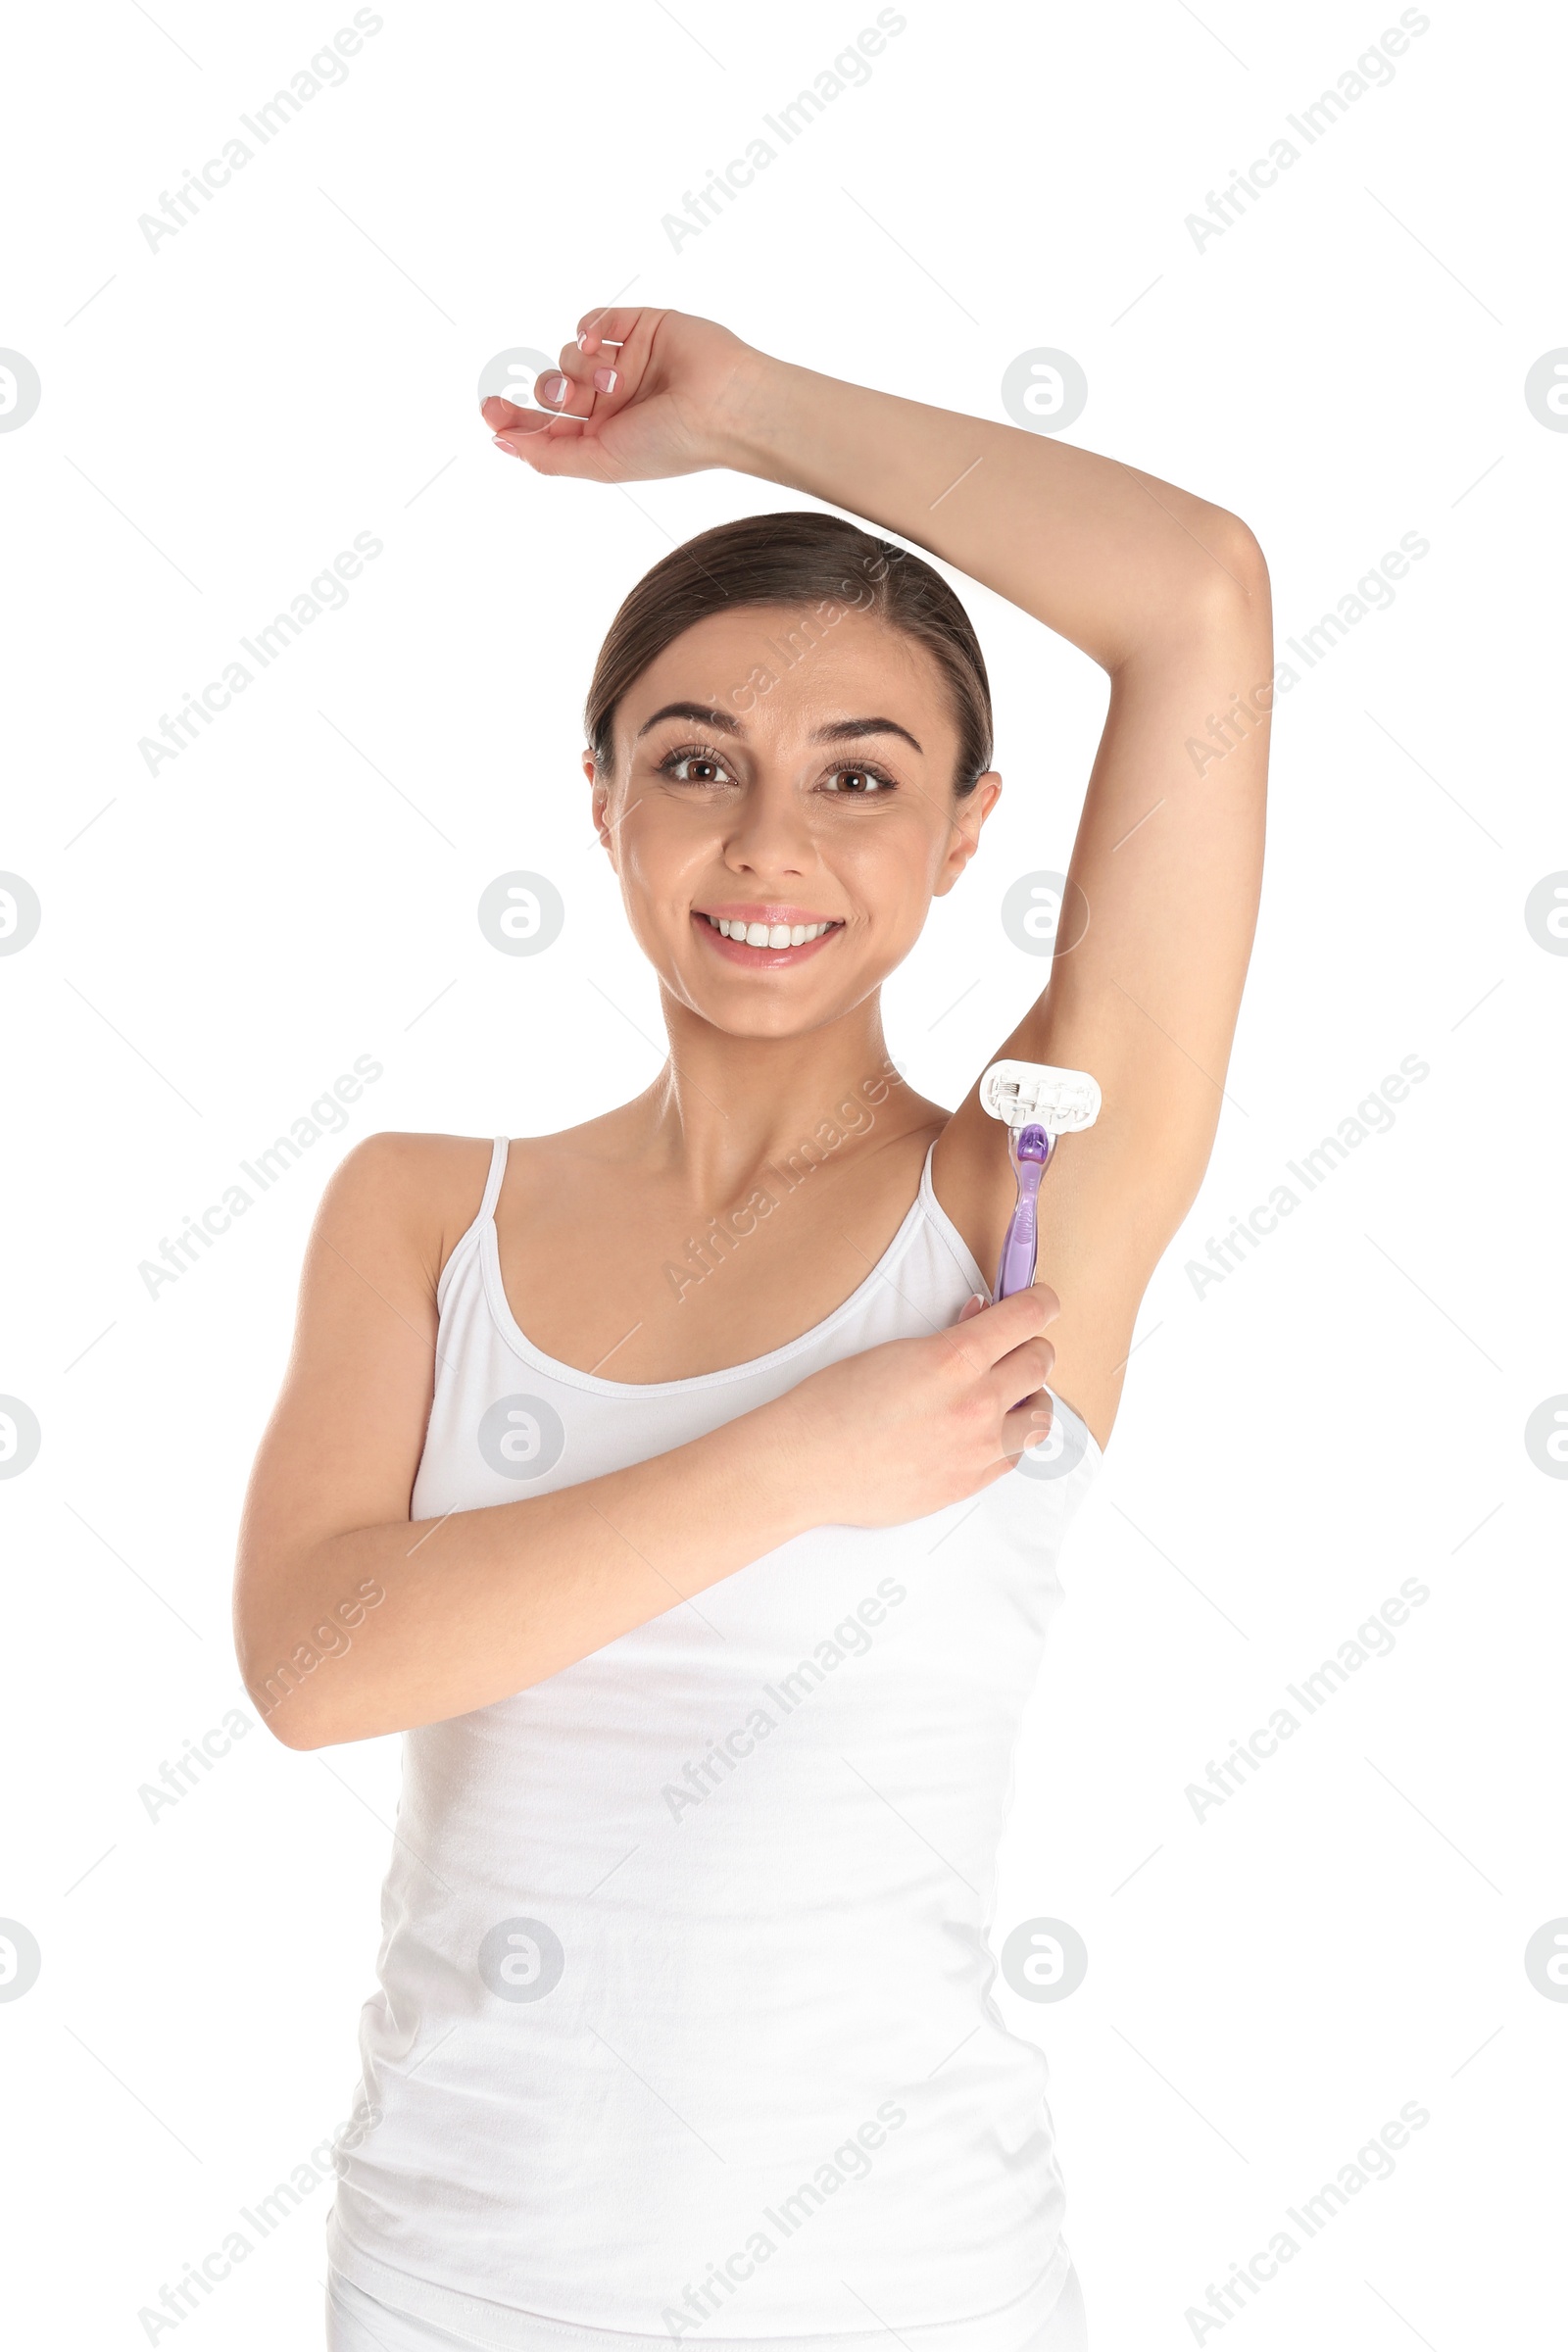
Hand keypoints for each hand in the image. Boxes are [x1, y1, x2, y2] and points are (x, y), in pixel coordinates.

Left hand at [482, 307, 765, 484]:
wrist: (724, 405)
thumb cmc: (670, 443)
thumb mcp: (600, 462)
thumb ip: (548, 456)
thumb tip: (500, 443)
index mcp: (603, 436)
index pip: (545, 424)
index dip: (513, 416)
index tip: (488, 409)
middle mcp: (612, 400)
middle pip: (553, 387)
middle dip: (554, 391)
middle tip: (571, 397)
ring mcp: (625, 361)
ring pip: (570, 353)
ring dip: (581, 367)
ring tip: (614, 380)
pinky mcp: (640, 326)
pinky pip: (594, 319)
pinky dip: (589, 327)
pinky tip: (598, 342)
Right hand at [776, 1285, 1062, 1529]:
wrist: (807, 1465)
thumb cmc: (833, 1404)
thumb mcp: (891, 1351)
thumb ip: (947, 1337)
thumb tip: (980, 1318)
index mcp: (954, 1361)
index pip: (1025, 1319)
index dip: (1041, 1303)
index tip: (1044, 1302)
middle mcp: (975, 1404)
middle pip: (1040, 1363)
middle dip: (1032, 1347)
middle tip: (1018, 1346)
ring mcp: (977, 1449)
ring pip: (1040, 1416)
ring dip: (1032, 1397)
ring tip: (1013, 1392)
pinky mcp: (969, 1483)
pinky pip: (1015, 1456)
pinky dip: (1011, 1437)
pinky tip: (992, 1430)